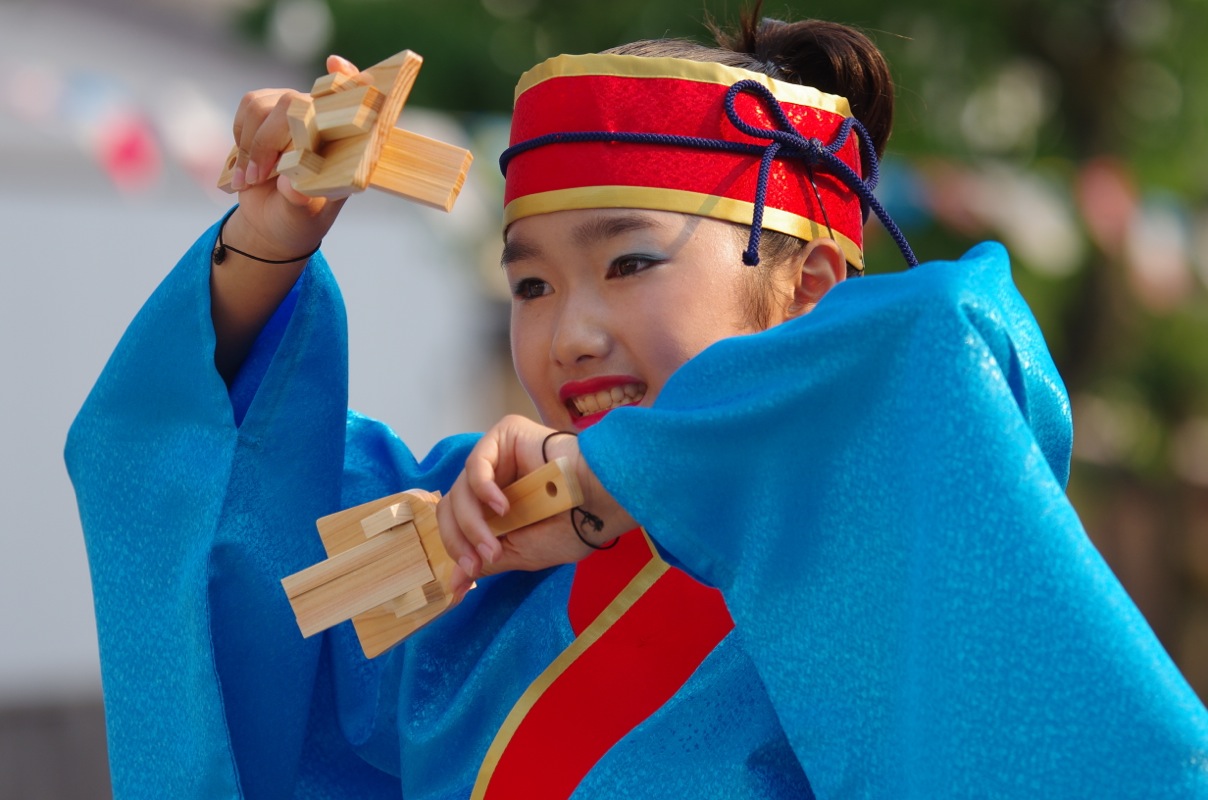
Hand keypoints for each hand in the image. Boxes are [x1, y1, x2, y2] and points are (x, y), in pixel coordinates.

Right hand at [224, 54, 359, 259]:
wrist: (271, 223)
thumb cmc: (296, 221)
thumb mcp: (300, 217)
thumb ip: (298, 201)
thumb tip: (292, 182)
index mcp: (341, 147)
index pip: (352, 104)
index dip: (347, 81)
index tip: (335, 66)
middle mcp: (320, 124)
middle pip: (291, 104)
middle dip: (268, 140)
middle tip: (258, 177)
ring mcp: (293, 115)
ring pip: (263, 105)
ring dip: (251, 143)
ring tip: (251, 179)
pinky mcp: (267, 115)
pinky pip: (248, 108)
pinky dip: (241, 137)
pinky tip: (246, 166)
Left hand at [436, 415, 635, 594]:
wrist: (602, 500)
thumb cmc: (571, 527)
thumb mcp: (522, 553)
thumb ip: (485, 561)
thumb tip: (456, 584)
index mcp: (497, 504)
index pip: (458, 521)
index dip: (456, 548)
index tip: (466, 578)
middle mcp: (494, 477)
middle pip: (453, 506)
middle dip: (460, 540)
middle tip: (478, 562)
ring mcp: (498, 455)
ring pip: (462, 490)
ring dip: (473, 525)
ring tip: (494, 546)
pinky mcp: (505, 435)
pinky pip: (477, 464)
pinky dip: (483, 490)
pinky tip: (502, 507)